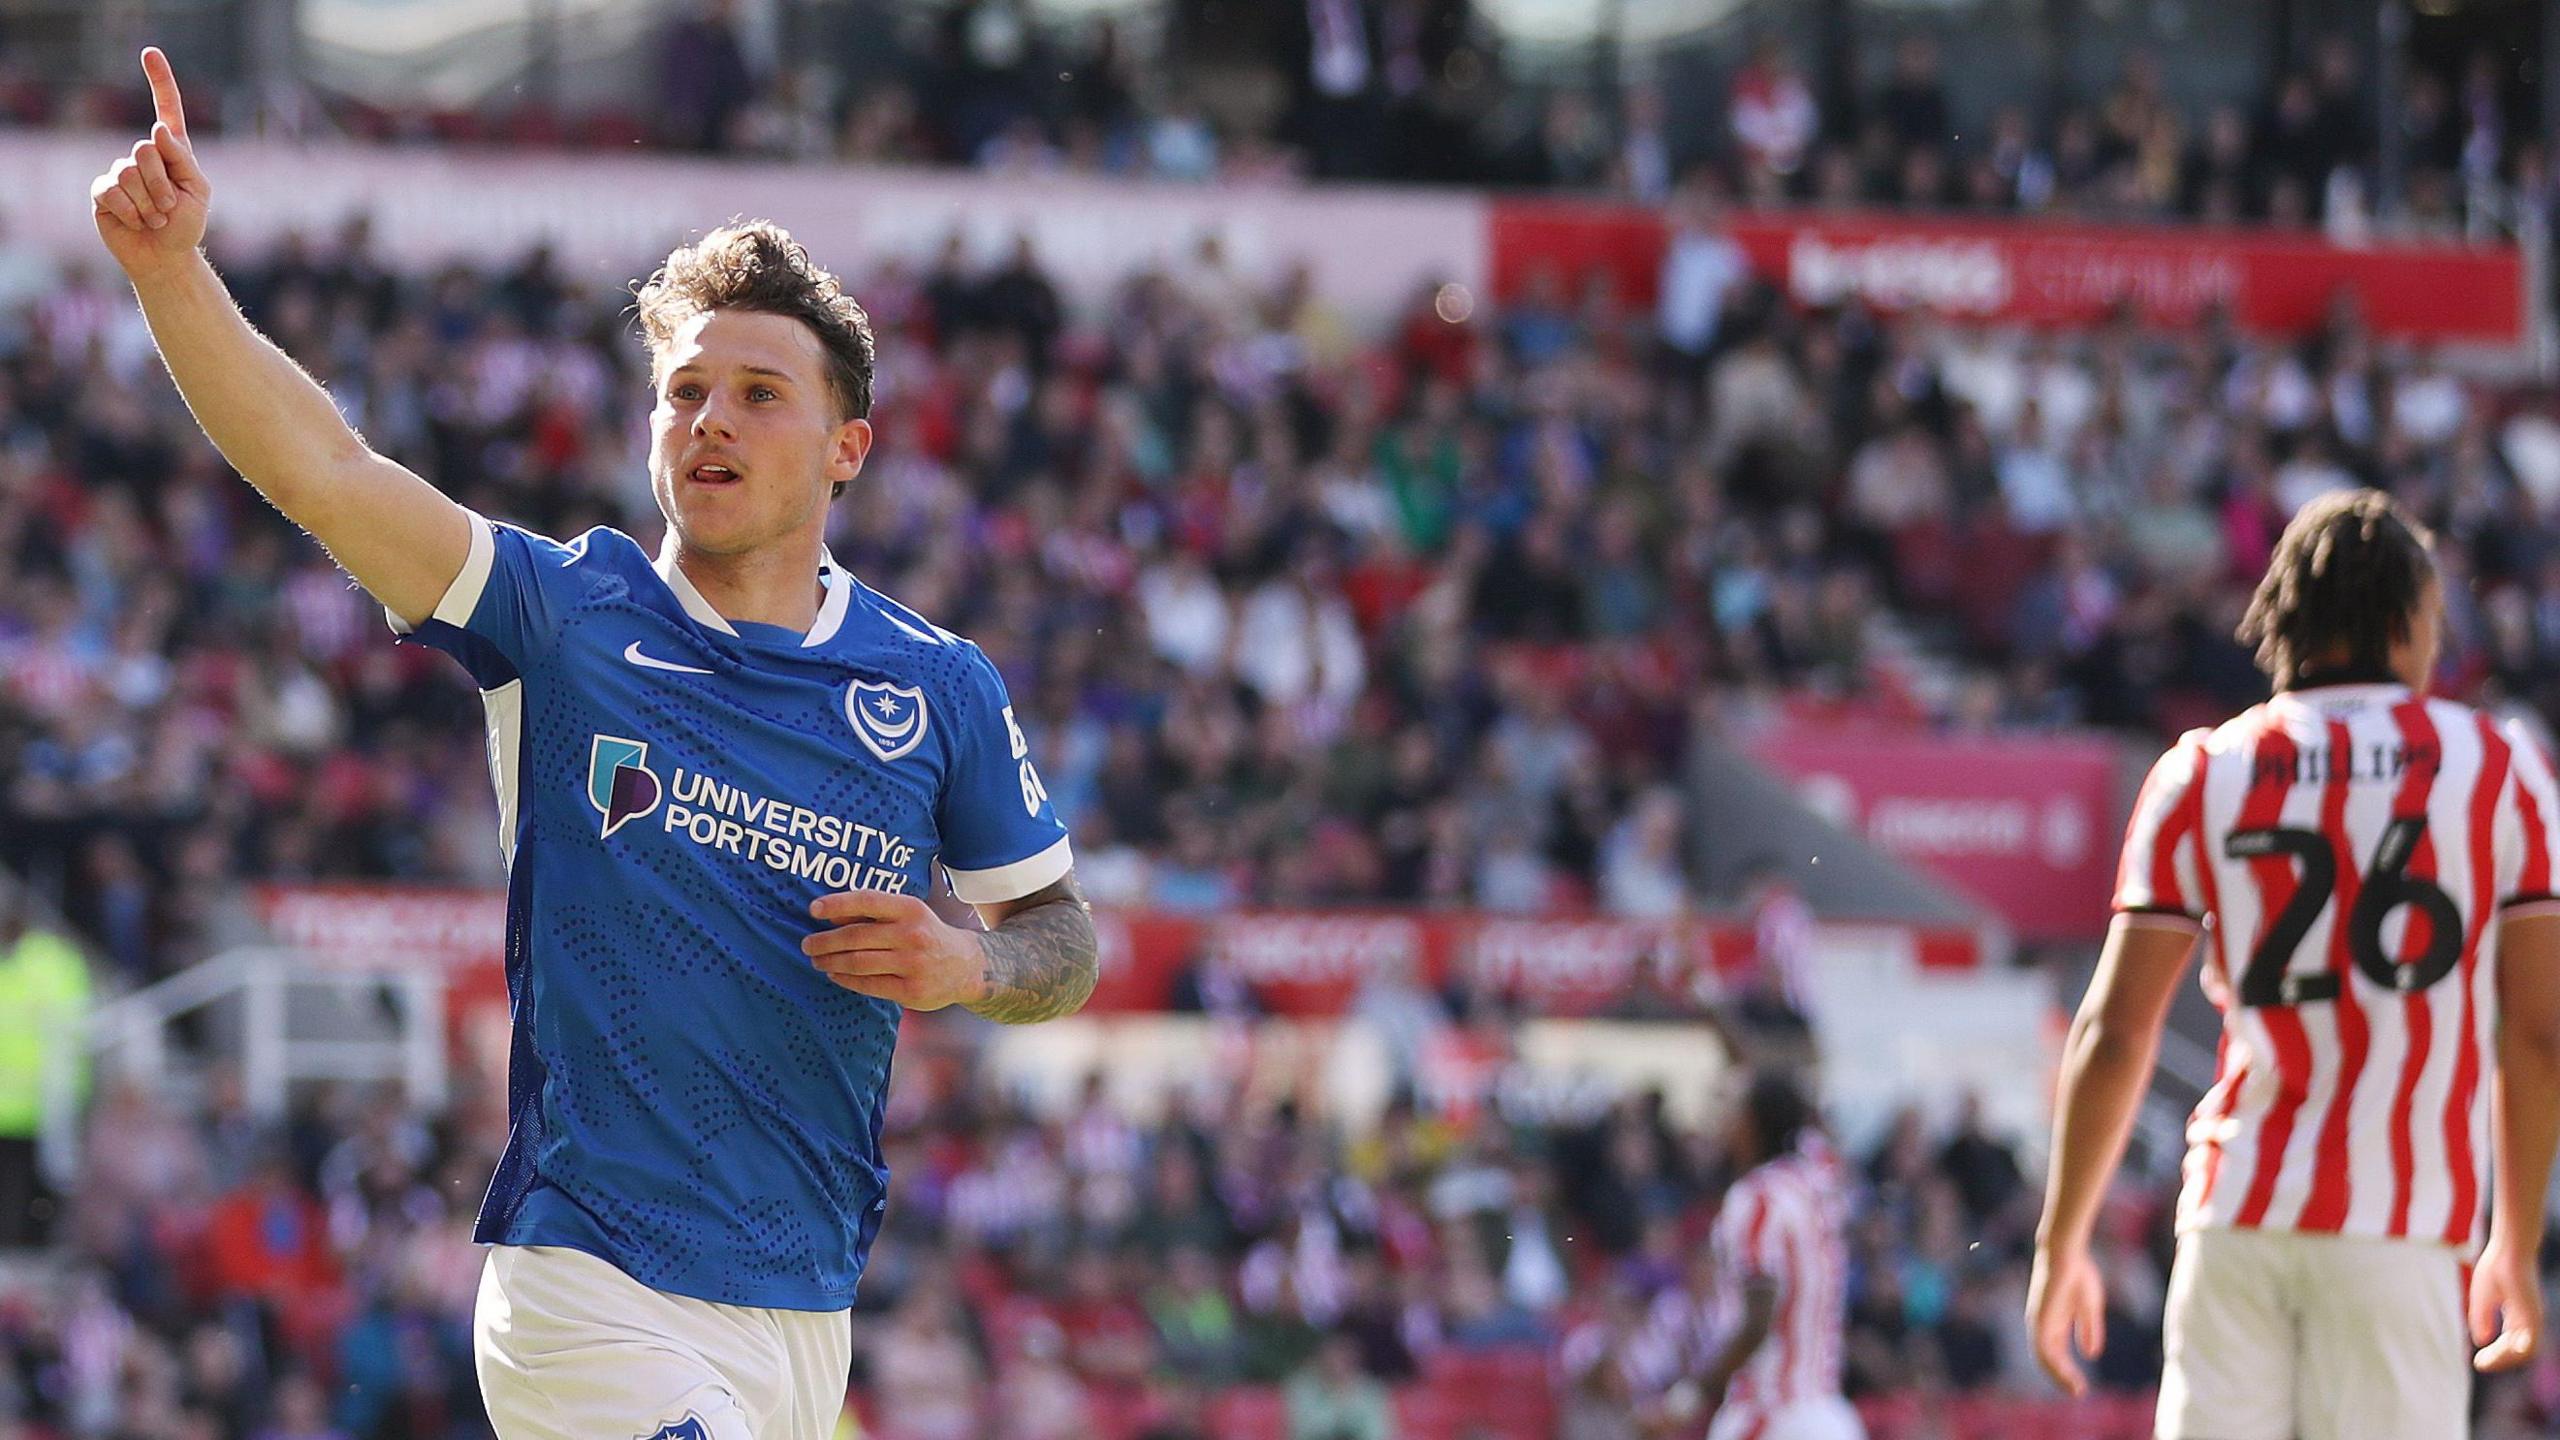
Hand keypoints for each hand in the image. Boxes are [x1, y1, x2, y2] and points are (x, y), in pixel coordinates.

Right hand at [90, 47, 211, 281]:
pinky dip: (132, 212)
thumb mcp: (197, 191)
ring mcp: (119, 171)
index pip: (167, 109)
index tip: (149, 52)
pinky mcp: (102, 190)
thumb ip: (182, 159)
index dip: (159, 81)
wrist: (164, 256)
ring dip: (149, 203)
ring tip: (155, 219)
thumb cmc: (185, 224)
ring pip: (129, 173)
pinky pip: (113, 191)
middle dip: (162, 185)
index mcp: (171, 151)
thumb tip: (156, 128)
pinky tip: (136, 222)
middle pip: (145, 150)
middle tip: (169, 209)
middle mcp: (143, 156)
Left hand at [803, 890, 986, 1009]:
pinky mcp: (911, 991)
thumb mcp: (909, 915)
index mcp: (911, 909)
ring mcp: (913, 964)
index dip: (837, 903)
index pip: (867, 901)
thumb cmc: (928, 935)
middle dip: (825, 941)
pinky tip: (835, 974)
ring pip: (859, 962)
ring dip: (831, 961)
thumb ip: (874, 914)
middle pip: (856, 936)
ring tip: (817, 960)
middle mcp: (912, 935)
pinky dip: (846, 979)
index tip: (813, 909)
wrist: (967, 966)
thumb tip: (831, 916)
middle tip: (807, 944)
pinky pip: (869, 984)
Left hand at [2027, 1242, 2105, 1397]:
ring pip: (2044, 1357)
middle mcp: (2043, 1323)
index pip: (2057, 1352)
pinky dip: (2053, 1363)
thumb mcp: (2088, 1307)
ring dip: (2059, 1375)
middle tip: (2078, 1392)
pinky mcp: (2039, 1318)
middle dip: (2063, 1377)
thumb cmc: (2078, 1273)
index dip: (2068, 1369)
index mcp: (2054, 1320)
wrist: (2067, 1253)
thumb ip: (2088, 1329)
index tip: (2080, 1386)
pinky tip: (2066, 1374)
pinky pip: (2043, 1347)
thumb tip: (2090, 1354)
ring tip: (2074, 1389)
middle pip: (2049, 1358)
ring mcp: (2039, 1321)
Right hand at [2471, 1233, 2542, 1372]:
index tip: (2477, 1361)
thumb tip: (2481, 1340)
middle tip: (2480, 1364)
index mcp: (2517, 1316)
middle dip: (2499, 1360)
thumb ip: (2481, 1319)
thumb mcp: (2482, 1297)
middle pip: (2517, 1350)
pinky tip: (2506, 1352)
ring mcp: (2532, 1318)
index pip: (2509, 1343)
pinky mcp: (2533, 1314)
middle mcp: (2527, 1320)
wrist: (2509, 1250)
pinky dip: (2520, 1350)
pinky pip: (2530, 1339)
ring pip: (2525, 1350)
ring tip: (2486, 1361)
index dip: (2494, 1354)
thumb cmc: (2496, 1267)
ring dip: (2505, 1359)